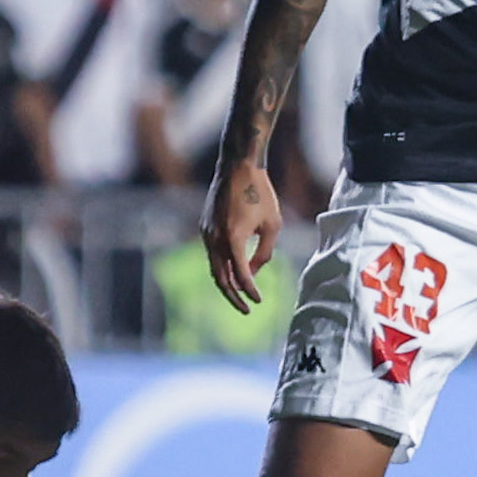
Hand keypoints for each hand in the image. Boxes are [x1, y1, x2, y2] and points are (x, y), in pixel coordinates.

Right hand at [202, 158, 280, 313]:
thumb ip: (264, 252)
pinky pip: (212, 254)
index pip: (241, 275)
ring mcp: (206, 233)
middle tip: (246, 310)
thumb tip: (254, 272)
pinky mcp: (204, 226)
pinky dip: (222, 266)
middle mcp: (215, 238)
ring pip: (214, 267)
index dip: (250, 291)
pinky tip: (233, 272)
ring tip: (238, 295)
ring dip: (226, 283)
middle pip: (221, 278)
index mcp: (233, 238)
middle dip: (233, 296)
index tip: (259, 301)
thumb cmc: (260, 193)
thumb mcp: (272, 224)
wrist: (238, 166)